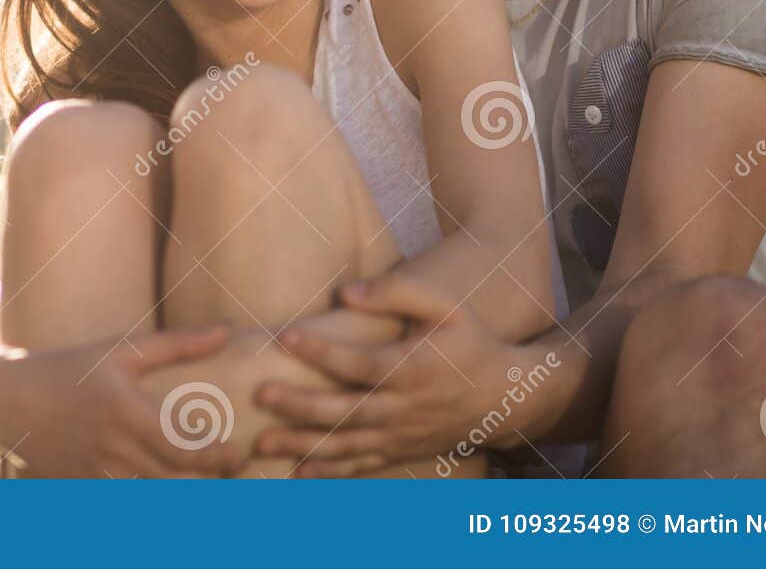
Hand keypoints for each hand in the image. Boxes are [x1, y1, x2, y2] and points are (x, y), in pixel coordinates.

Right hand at [0, 325, 247, 477]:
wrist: (7, 400)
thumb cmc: (68, 368)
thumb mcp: (121, 350)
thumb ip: (177, 344)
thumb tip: (226, 331)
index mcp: (127, 415)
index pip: (185, 451)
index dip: (218, 459)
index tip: (240, 454)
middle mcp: (115, 452)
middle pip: (176, 484)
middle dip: (211, 484)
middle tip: (235, 474)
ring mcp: (98, 477)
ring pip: (154, 499)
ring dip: (185, 496)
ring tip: (210, 486)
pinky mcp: (86, 490)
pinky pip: (127, 504)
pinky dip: (152, 501)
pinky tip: (168, 493)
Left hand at [254, 276, 548, 475]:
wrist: (505, 397)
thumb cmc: (469, 341)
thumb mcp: (445, 306)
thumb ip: (396, 292)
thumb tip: (346, 293)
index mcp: (412, 368)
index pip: (360, 362)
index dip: (322, 350)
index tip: (284, 336)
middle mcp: (404, 407)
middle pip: (345, 409)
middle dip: (300, 404)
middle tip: (260, 394)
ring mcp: (400, 435)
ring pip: (346, 444)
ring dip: (302, 444)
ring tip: (261, 443)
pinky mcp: (399, 451)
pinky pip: (361, 466)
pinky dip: (329, 472)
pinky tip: (296, 473)